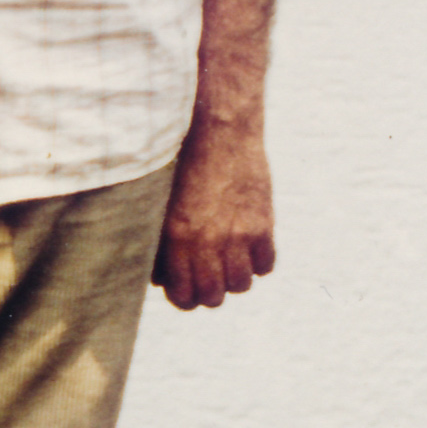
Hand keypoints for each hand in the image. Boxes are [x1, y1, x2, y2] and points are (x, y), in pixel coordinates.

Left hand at [155, 118, 274, 310]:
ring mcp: (238, 235)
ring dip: (234, 278)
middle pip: (214, 297)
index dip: (185, 298)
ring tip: (229, 261)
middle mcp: (207, 242)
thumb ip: (160, 242)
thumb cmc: (182, 162)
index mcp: (176, 238)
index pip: (184, 296)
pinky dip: (258, 262)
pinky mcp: (263, 224)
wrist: (220, 129)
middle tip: (208, 276)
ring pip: (241, 285)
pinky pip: (266, 265)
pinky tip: (249, 247)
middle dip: (209, 292)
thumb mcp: (162, 203)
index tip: (187, 288)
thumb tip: (161, 278)